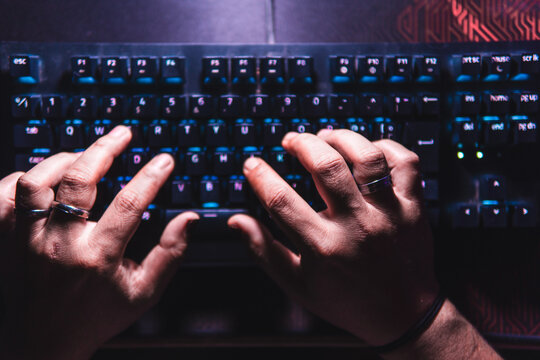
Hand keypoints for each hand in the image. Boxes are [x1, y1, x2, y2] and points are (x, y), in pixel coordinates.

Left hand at [0, 126, 197, 359]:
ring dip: (62, 159)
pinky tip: (45, 175)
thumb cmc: (96, 317)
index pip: (130, 202)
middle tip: (123, 133)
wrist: (44, 345)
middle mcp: (58, 244)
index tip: (164, 160)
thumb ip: (170, 254)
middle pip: (78, 179)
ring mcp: (26, 240)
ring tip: (83, 153)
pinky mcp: (7, 240)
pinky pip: (5, 196)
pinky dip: (24, 177)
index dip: (151, 175)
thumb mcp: (143, 293)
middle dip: (105, 148)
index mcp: (97, 257)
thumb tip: (188, 219)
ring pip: (36, 181)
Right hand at [229, 130, 438, 345]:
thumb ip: (264, 250)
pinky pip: (405, 163)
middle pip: (326, 167)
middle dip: (302, 144)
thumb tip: (236, 221)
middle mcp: (357, 226)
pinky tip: (367, 150)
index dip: (260, 175)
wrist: (402, 316)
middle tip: (291, 140)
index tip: (252, 164)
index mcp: (324, 247)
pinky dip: (385, 146)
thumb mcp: (297, 284)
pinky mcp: (413, 208)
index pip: (281, 200)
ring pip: (367, 157)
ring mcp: (389, 214)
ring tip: (326, 137)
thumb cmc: (346, 301)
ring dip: (342, 138)